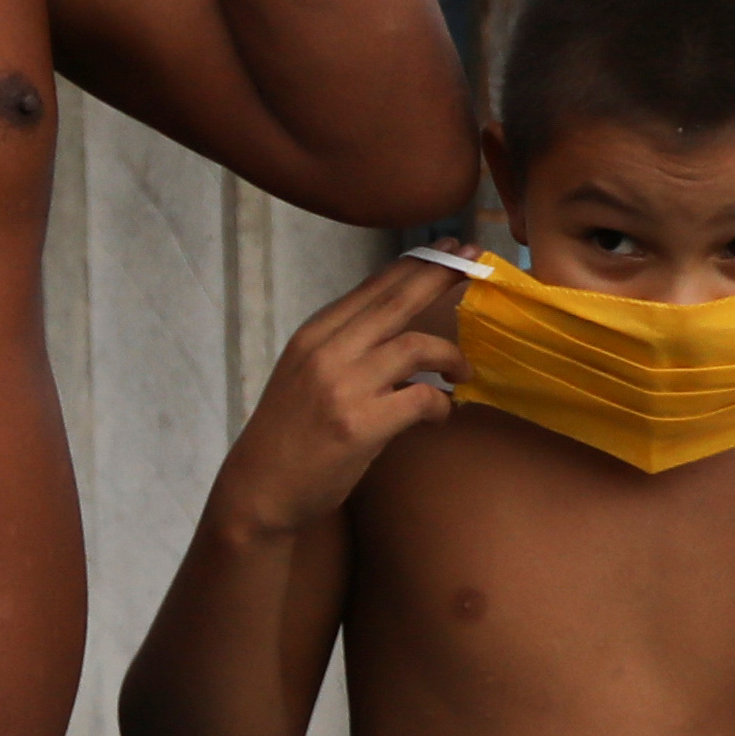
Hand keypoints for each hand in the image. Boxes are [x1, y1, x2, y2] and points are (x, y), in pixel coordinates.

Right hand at [213, 259, 468, 540]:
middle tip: (476, 261)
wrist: (258, 488)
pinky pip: (420, 399)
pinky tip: (442, 413)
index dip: (416, 263)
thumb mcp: (307, 374)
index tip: (449, 247)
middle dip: (441, 275)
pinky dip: (441, 404)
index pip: (373, 287)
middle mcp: (326, 351)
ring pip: (416, 346)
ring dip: (450, 356)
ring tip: (463, 372)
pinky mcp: (359, 425)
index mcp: (314, 334)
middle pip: (397, 301)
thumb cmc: (289, 433)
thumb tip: (403, 336)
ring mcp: (342, 386)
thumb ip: (348, 348)